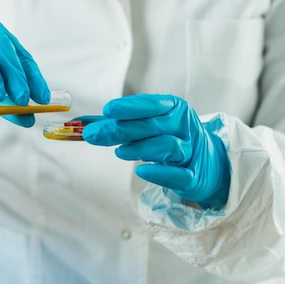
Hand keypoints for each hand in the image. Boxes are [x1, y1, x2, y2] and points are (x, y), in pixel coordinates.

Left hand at [81, 94, 230, 207]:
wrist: (205, 163)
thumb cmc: (169, 139)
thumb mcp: (147, 126)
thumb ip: (115, 124)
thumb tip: (78, 123)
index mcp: (175, 109)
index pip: (152, 104)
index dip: (130, 107)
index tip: (107, 110)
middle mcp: (185, 127)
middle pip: (152, 125)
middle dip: (120, 130)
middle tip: (93, 135)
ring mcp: (191, 152)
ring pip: (167, 147)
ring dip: (139, 148)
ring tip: (119, 152)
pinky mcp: (193, 177)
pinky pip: (179, 175)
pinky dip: (160, 172)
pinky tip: (141, 170)